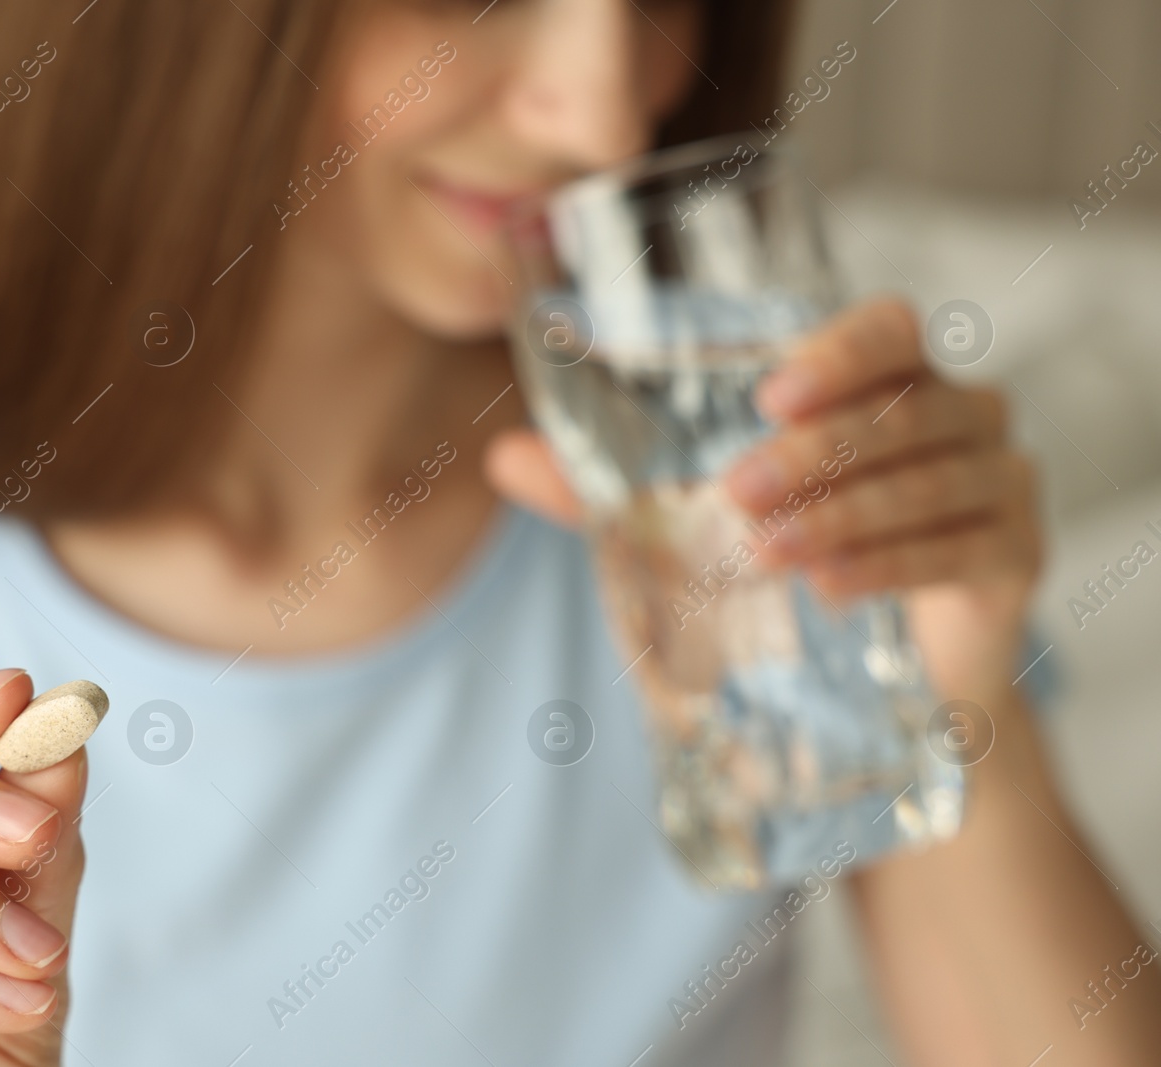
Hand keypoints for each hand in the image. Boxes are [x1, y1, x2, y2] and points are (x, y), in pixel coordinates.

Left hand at [487, 298, 1042, 698]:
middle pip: (910, 405)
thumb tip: (502, 455)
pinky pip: (962, 548)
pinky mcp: (1017, 560)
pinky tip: (831, 591)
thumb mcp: (689, 527)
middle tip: (738, 494)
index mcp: (886, 386)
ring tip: (771, 553)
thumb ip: (604, 490)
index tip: (769, 395)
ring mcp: (1000, 486)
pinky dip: (891, 565)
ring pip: (935, 476)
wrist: (879, 686)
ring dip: (848, 510)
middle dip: (818, 449)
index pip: (890, 329)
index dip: (840, 351)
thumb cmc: (785, 573)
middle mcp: (960, 418)